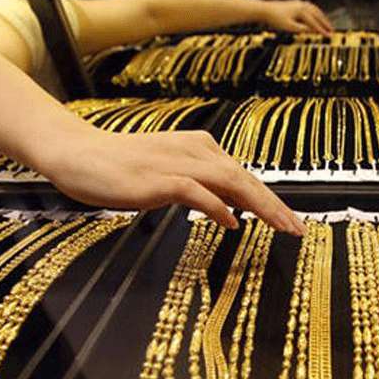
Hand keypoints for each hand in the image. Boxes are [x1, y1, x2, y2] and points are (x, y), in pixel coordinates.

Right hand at [41, 128, 305, 235]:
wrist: (79, 154)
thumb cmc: (124, 168)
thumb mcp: (172, 175)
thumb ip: (204, 188)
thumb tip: (234, 210)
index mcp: (201, 148)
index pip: (244, 176)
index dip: (271, 199)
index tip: (291, 221)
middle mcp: (196, 151)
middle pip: (246, 179)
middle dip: (276, 206)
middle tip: (298, 229)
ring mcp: (178, 163)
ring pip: (231, 183)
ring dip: (261, 206)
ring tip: (282, 227)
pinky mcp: (159, 178)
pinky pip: (197, 193)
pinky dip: (218, 207)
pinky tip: (232, 223)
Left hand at [262, 0, 332, 34]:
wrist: (265, 10)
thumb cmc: (275, 18)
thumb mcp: (289, 27)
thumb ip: (302, 29)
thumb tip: (313, 32)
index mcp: (301, 11)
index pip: (314, 23)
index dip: (322, 30)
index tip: (328, 36)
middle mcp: (302, 5)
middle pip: (317, 15)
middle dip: (325, 23)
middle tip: (332, 31)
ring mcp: (300, 3)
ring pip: (315, 9)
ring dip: (322, 17)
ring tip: (327, 24)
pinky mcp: (297, 3)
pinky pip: (311, 7)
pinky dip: (316, 12)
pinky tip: (317, 15)